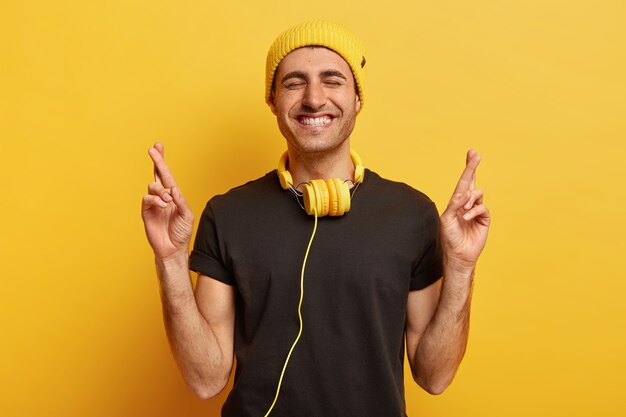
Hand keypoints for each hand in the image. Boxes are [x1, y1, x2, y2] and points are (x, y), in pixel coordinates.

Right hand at [141, 143, 193, 259]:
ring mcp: (154, 204)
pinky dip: (155, 199)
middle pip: (157, 175)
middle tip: (152, 150)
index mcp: (173, 195)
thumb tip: (173, 189)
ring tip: (168, 201)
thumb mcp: (187, 215)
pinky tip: (162, 205)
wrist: (173, 249)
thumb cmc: (182, 232)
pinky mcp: (146, 212)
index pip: (167, 175)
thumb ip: (180, 201)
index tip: (158, 146)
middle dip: (156, 161)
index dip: (162, 161)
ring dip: (161, 190)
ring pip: (152, 186)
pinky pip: (147, 199)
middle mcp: (162, 197)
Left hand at [440, 149, 490, 272]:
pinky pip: (482, 208)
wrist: (457, 254)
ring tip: (463, 209)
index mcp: (456, 202)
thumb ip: (454, 205)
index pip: (463, 182)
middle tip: (475, 155)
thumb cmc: (449, 237)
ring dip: (469, 199)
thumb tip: (463, 193)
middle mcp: (467, 204)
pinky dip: (474, 210)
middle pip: (472, 182)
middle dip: (473, 168)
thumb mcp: (447, 219)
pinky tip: (466, 217)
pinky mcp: (484, 219)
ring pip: (477, 194)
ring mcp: (476, 210)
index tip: (471, 153)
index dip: (468, 168)